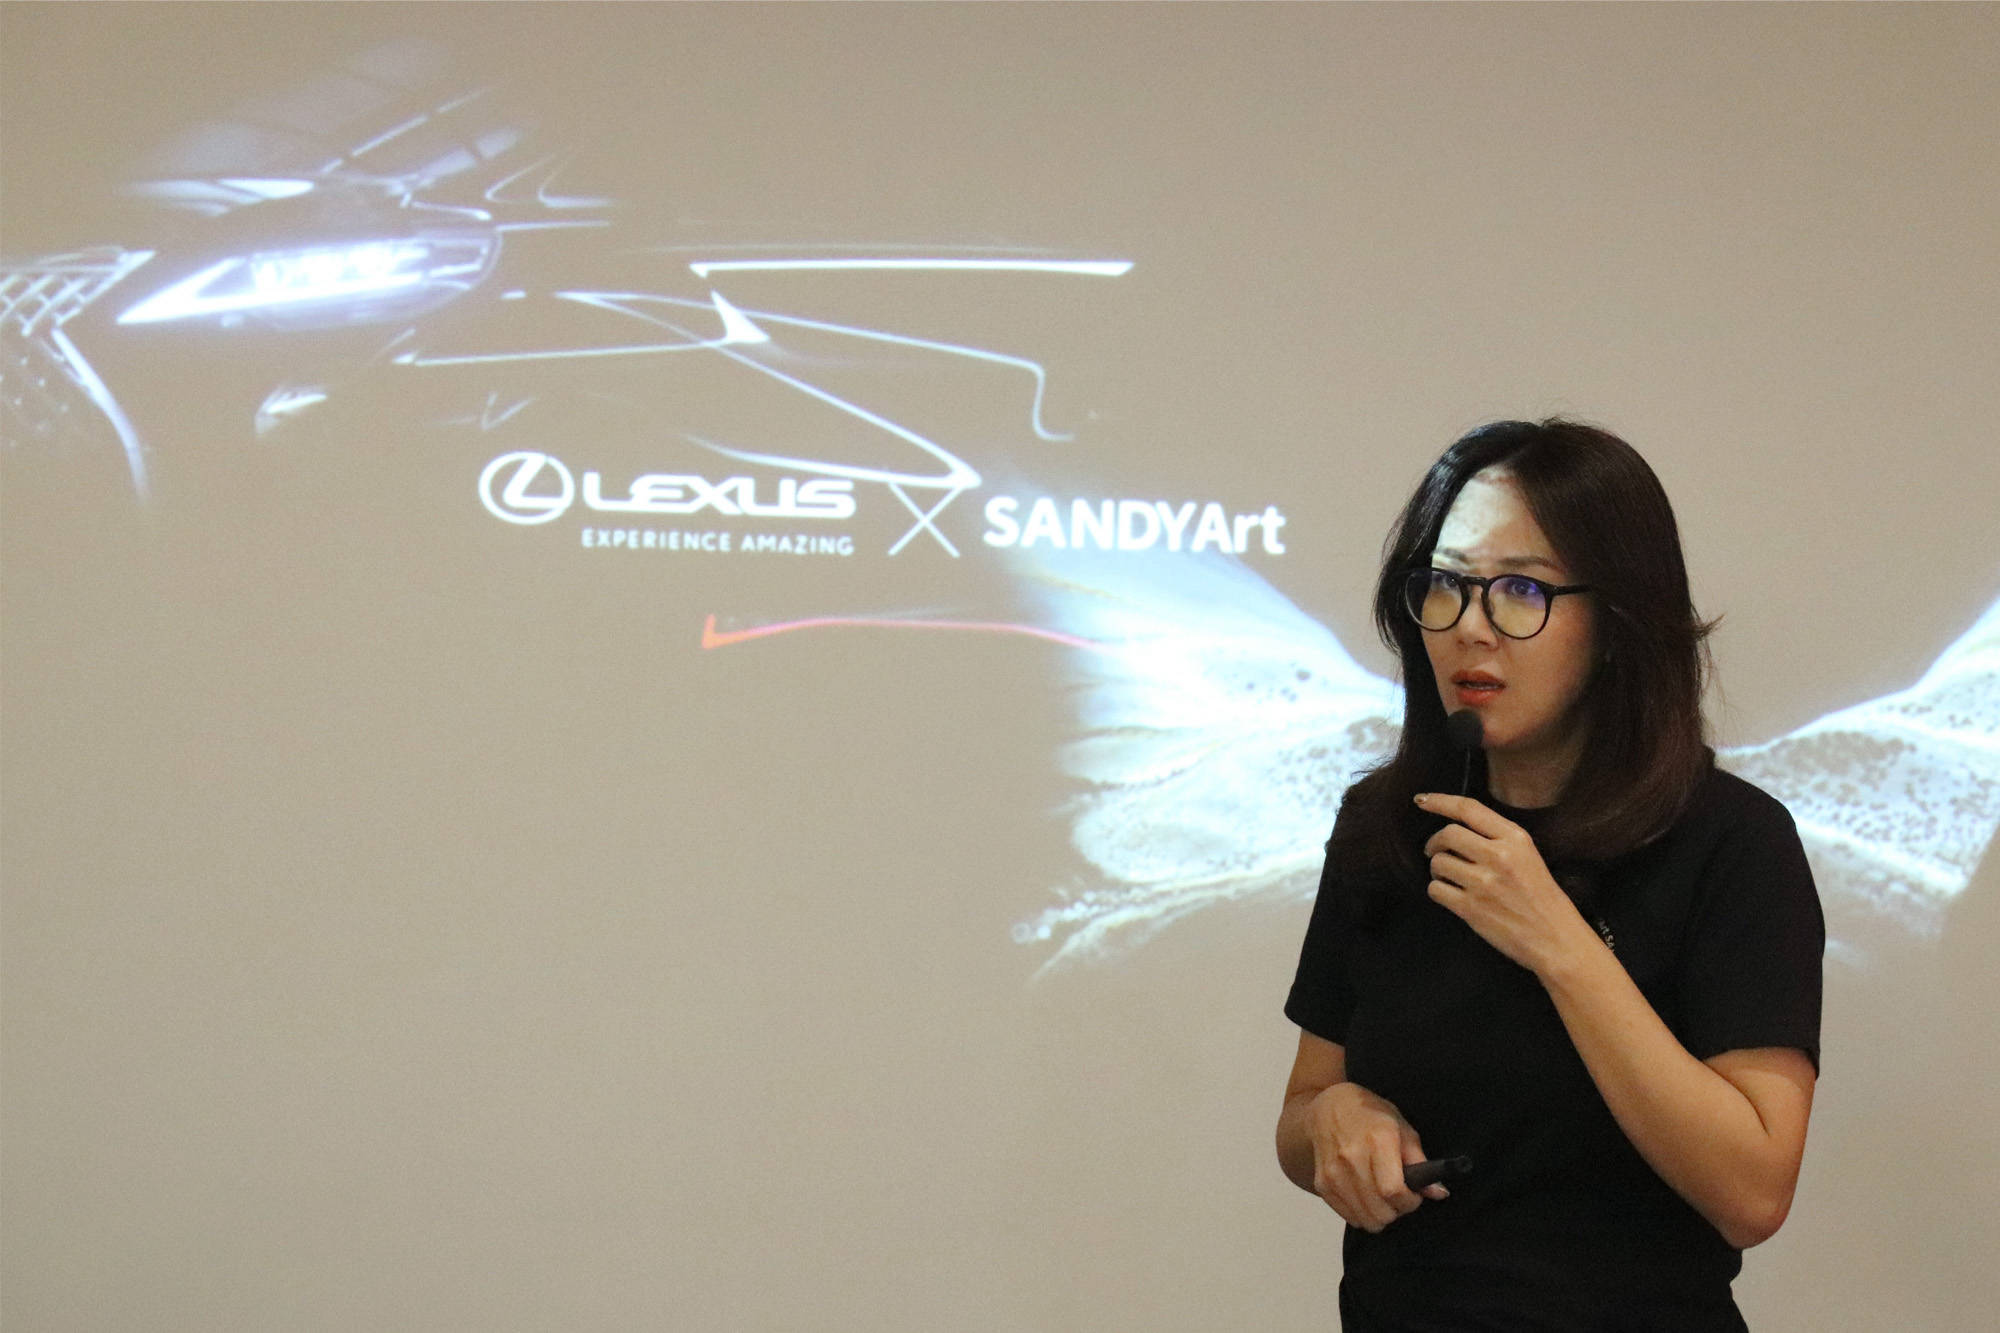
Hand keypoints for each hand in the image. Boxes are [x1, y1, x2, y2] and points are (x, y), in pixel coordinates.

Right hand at [1305, 1081, 1446, 1231]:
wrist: (1329, 1108)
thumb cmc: (1370, 1115)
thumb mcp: (1402, 1129)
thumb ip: (1420, 1162)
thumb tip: (1438, 1192)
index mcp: (1377, 1141)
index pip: (1394, 1190)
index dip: (1410, 1201)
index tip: (1414, 1195)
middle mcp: (1352, 1158)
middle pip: (1380, 1211)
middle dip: (1396, 1210)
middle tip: (1398, 1195)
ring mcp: (1334, 1173)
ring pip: (1365, 1220)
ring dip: (1379, 1215)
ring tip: (1381, 1196)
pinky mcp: (1322, 1184)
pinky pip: (1349, 1216)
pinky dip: (1361, 1213)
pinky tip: (1365, 1195)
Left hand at [1417, 792, 1597, 975]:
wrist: (1555, 939)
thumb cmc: (1543, 898)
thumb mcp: (1528, 856)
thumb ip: (1497, 840)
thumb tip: (1456, 832)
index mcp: (1515, 839)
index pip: (1469, 809)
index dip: (1440, 801)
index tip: (1422, 800)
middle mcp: (1498, 856)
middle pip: (1447, 834)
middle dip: (1435, 842)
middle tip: (1435, 851)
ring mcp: (1483, 883)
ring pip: (1438, 862)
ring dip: (1437, 869)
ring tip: (1448, 877)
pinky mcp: (1471, 908)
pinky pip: (1436, 889)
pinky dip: (1437, 890)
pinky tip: (1450, 894)